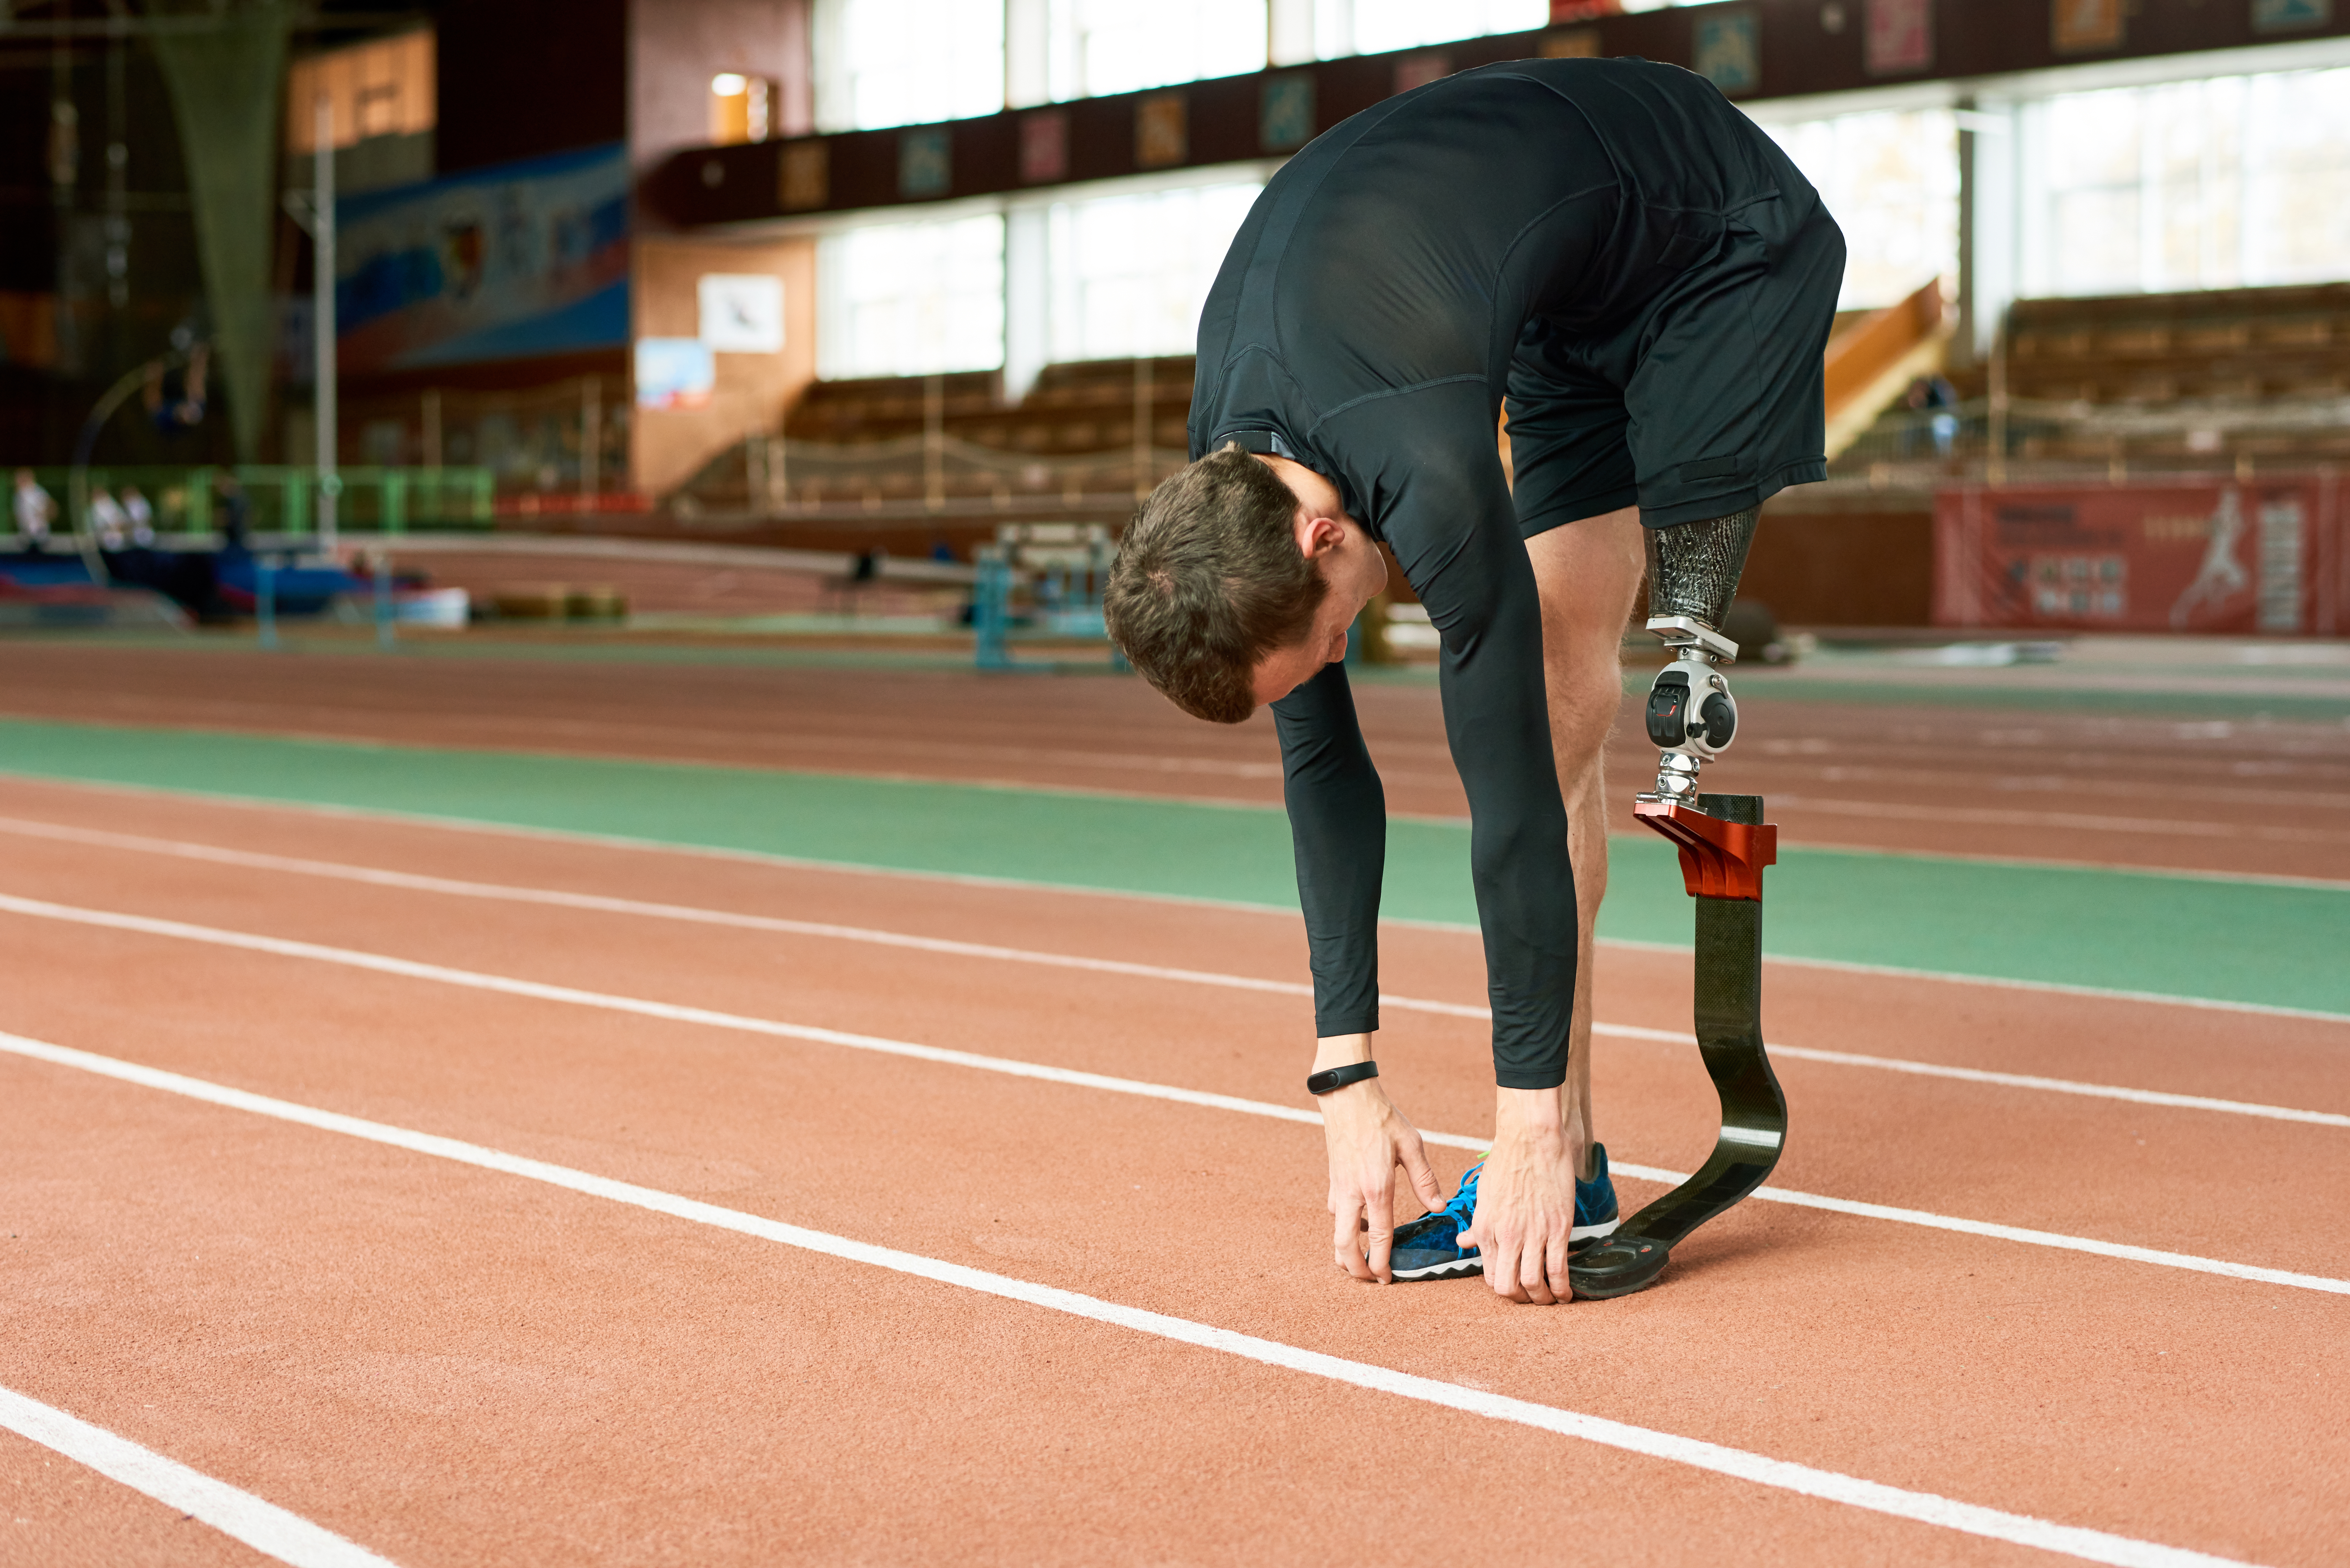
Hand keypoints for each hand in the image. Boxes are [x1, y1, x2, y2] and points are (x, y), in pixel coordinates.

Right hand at [1315, 1036, 1444, 1282]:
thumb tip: (1439, 1206)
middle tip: (1368, 1279)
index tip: (1386, 1279)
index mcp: (1376, 1187)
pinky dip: (1343, 1226)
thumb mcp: (1411, 1145)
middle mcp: (1353, 1192)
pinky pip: (1334, 1212)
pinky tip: (1358, 1223)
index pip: (1377, 1237)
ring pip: (1335, 1231)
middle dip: (1355, 1269)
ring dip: (1345, 1251)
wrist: (1347, 1096)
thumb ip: (1425, 1179)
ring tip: (1361, 1260)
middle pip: (1344, 1245)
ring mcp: (1338, 1187)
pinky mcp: (1333, 1179)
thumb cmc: (1381, 1118)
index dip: (1381, 1263)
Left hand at [1459, 1088, 1580, 1304]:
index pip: (1490, 1275)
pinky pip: (1558, 1269)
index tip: (1514, 1287)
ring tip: (1551, 1299)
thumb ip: (1476, 1225)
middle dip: (1521, 1299)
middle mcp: (1506, 1236)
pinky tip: (1566, 1293)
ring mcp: (1532, 1234)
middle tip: (1532, 1298)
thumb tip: (1463, 1243)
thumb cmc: (1505, 1163)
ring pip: (1533, 1283)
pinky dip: (1562, 1288)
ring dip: (1542, 1298)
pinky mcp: (1557, 1228)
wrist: (1530, 1140)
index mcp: (1485, 1228)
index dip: (1503, 1288)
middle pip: (1508, 1287)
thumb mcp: (1482, 1196)